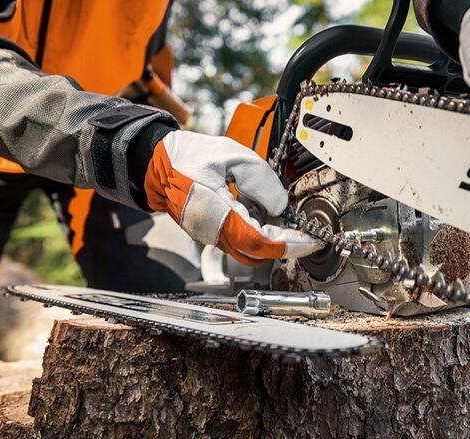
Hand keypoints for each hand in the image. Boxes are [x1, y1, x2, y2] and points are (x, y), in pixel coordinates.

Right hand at [143, 130, 322, 264]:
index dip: (288, 244)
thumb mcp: (231, 156)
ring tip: (289, 220)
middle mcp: (212, 230)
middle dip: (288, 245)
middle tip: (310, 233)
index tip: (311, 240)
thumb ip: (260, 179)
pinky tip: (266, 213)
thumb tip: (281, 207)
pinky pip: (242, 241)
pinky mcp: (213, 235)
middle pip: (258, 252)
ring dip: (275, 239)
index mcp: (213, 209)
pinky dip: (261, 232)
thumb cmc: (191, 157)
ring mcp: (211, 236)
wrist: (158, 164)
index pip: (257, 240)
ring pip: (252, 250)